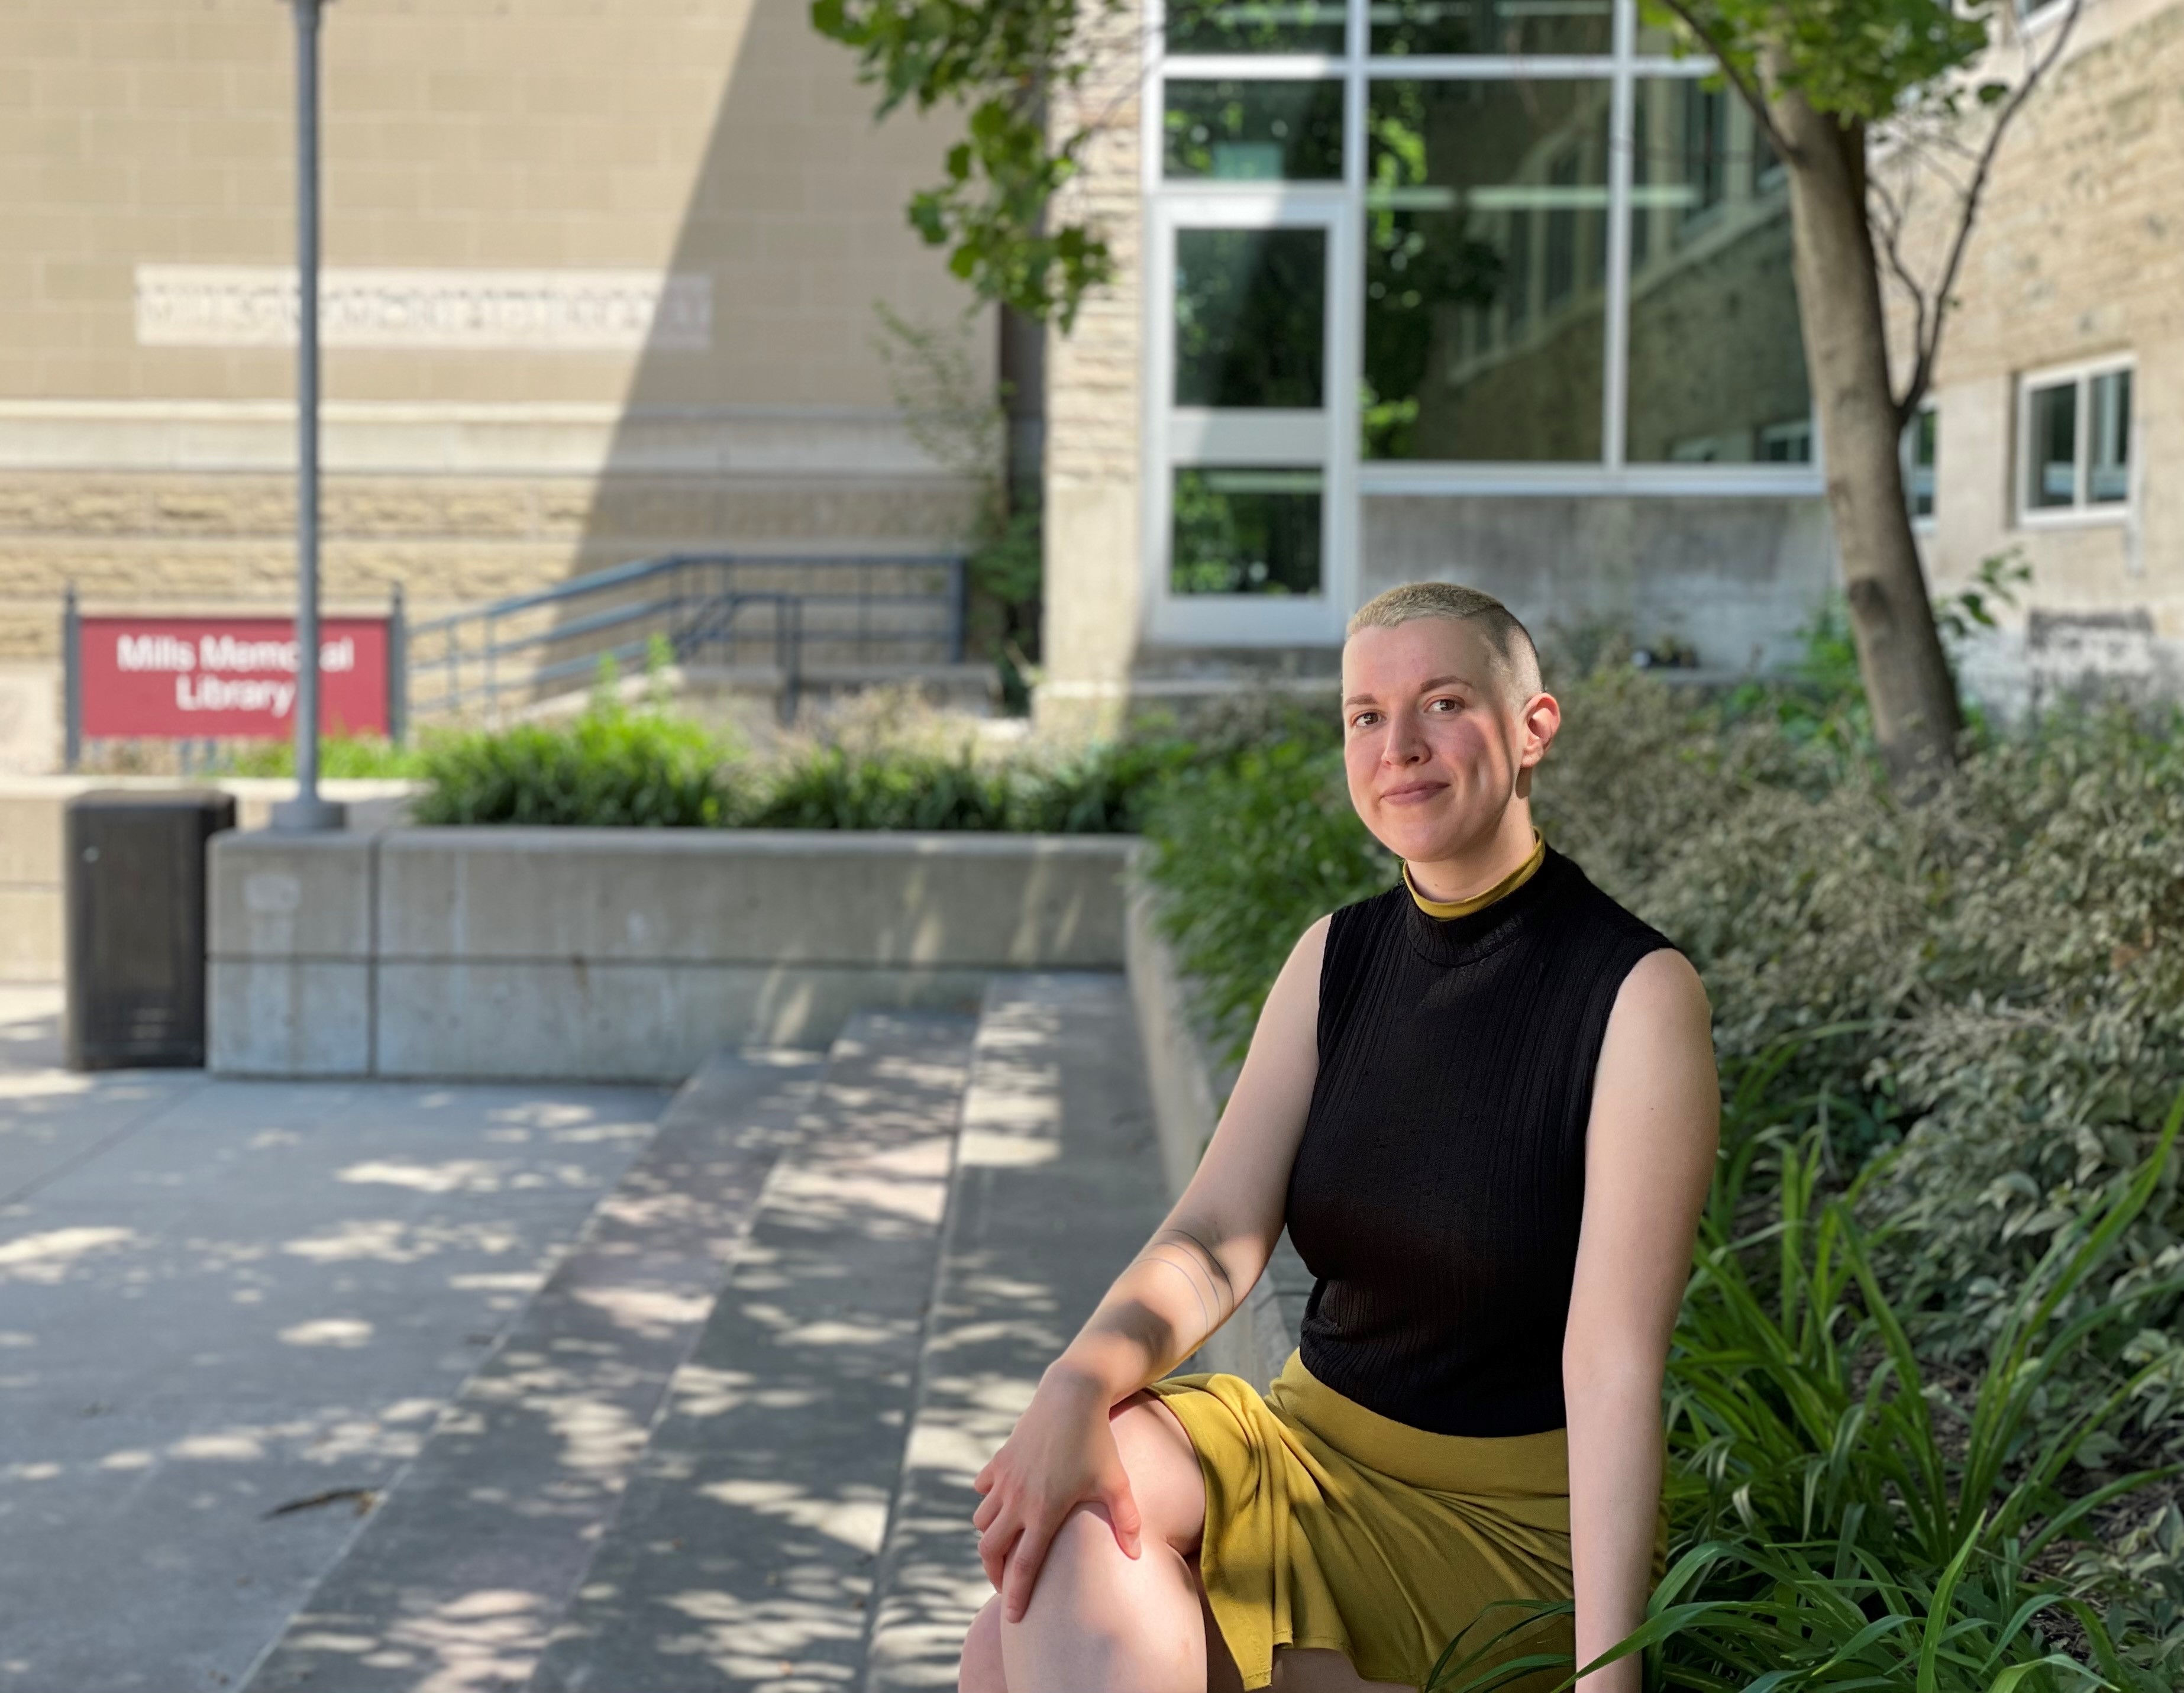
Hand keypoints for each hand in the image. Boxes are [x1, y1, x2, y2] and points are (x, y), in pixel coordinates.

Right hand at [970, 1366, 1144, 1621]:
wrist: (1072, 1395)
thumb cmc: (1098, 1441)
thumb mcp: (1116, 1482)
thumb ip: (1126, 1520)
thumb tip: (1137, 1556)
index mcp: (1043, 1512)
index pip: (1024, 1566)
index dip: (1017, 1595)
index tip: (1013, 1617)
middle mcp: (1017, 1500)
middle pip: (991, 1549)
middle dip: (994, 1572)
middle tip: (1006, 1583)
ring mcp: (1004, 1479)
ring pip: (982, 1520)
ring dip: (990, 1536)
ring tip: (1006, 1545)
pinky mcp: (1000, 1460)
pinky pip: (982, 1490)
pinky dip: (987, 1501)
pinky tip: (1001, 1503)